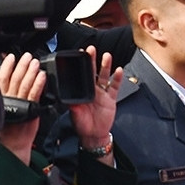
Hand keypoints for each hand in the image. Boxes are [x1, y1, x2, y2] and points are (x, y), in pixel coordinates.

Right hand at [0, 53, 46, 163]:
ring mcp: (21, 104)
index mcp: (1, 97)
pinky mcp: (31, 109)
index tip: (11, 57)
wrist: (15, 143)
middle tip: (27, 56)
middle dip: (21, 65)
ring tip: (35, 62)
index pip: (1, 78)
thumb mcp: (0, 108)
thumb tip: (7, 78)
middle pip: (14, 78)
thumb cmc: (9, 128)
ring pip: (25, 84)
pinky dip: (38, 83)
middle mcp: (10, 99)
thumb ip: (4, 93)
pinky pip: (34, 93)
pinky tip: (42, 76)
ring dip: (30, 71)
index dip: (6, 66)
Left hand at [67, 46, 121, 166]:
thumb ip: (72, 104)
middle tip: (91, 49)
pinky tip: (118, 70)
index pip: (81, 74)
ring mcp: (102, 93)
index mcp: (82, 91)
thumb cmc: (82, 124)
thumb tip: (65, 97)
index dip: (81, 65)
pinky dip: (117, 79)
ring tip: (107, 56)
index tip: (80, 54)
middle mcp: (92, 90)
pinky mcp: (111, 99)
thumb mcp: (74, 113)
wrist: (94, 135)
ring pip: (104, 76)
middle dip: (92, 60)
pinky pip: (114, 87)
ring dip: (106, 66)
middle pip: (92, 72)